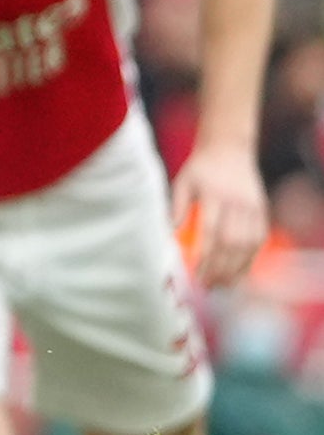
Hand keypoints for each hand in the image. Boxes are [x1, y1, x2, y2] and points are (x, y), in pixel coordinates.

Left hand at [174, 141, 271, 289]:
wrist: (229, 147)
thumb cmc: (200, 168)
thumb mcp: (182, 182)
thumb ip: (177, 207)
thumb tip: (171, 235)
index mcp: (215, 195)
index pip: (212, 232)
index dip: (206, 256)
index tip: (197, 274)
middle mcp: (238, 203)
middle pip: (232, 242)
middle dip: (221, 268)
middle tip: (208, 286)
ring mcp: (253, 206)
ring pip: (249, 244)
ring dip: (237, 267)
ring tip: (223, 285)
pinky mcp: (262, 209)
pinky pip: (260, 238)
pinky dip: (251, 257)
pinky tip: (240, 270)